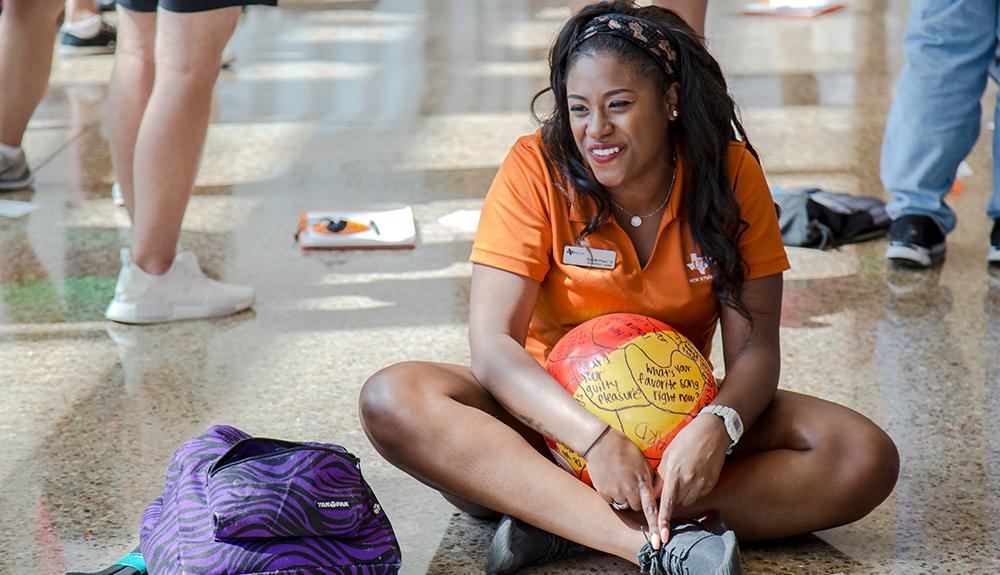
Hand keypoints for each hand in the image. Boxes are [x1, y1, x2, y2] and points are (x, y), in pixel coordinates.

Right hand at [585, 427, 664, 546]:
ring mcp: (616, 492)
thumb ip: (650, 479)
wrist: (601, 442)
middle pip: (636, 507)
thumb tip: (655, 492)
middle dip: (636, 500)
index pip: (652, 509)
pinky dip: (610, 493)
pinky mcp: (603, 492)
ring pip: (623, 504)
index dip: (655, 527)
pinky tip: (610, 479)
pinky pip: (610, 500)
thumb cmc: (624, 448)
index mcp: (643, 482)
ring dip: (622, 496)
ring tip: (619, 478)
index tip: (657, 544)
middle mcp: (630, 490)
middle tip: (630, 484)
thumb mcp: (642, 462)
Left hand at [655, 412, 729, 544]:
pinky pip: (699, 495)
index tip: (662, 537)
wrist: (712, 431)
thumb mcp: (668, 455)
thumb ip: (661, 476)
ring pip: (688, 501)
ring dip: (683, 496)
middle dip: (671, 499)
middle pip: (677, 503)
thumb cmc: (686, 440)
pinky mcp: (712, 483)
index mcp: (675, 473)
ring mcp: (702, 483)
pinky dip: (694, 491)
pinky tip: (694, 475)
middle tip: (672, 484)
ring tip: (684, 476)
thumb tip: (655, 494)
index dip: (663, 521)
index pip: (667, 503)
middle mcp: (689, 480)